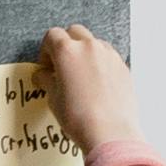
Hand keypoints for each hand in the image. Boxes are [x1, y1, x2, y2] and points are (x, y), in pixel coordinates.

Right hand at [37, 24, 140, 154]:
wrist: (109, 132)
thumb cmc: (78, 117)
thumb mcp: (53, 97)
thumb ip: (46, 80)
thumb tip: (42, 75)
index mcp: (67, 51)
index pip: (52, 36)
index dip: (45, 51)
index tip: (46, 66)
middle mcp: (89, 47)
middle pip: (74, 32)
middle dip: (65, 44)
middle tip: (61, 66)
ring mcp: (109, 55)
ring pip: (93, 42)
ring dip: (84, 52)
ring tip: (80, 75)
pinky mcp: (123, 66)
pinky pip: (108, 57)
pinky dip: (100, 63)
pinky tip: (96, 83)